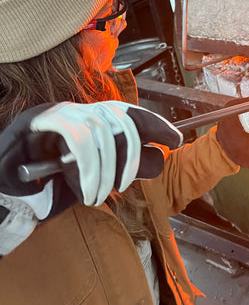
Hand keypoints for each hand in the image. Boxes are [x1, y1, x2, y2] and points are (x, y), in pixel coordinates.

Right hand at [0, 101, 182, 207]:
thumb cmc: (49, 184)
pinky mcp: (42, 120)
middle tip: (122, 184)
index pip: (131, 113)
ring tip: (97, 195)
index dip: (156, 124)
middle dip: (131, 154)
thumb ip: (123, 168)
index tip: (175, 139)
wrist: (5, 188)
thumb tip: (159, 158)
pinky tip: (86, 190)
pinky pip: (79, 139)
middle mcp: (80, 109)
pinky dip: (89, 168)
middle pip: (121, 119)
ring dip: (106, 170)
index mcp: (94, 119)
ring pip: (102, 130)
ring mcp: (61, 111)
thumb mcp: (95, 178)